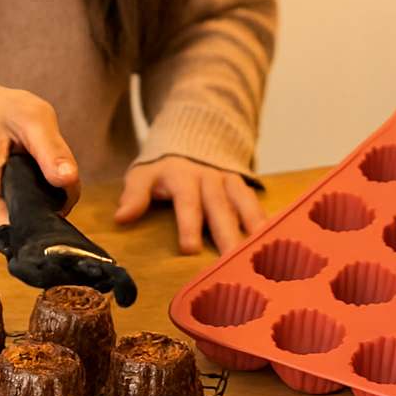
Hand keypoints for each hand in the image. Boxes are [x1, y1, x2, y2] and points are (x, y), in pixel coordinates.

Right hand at [0, 82, 79, 238]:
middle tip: (50, 195)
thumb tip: (68, 179)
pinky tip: (19, 181)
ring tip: (34, 179)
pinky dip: (8, 200)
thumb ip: (51, 149)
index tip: (47, 217)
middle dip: (27, 217)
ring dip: (19, 207)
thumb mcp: (33, 117)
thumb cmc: (3, 109)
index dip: (20, 230)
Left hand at [114, 156, 265, 255]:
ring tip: (259, 251)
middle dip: (224, 234)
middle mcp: (207, 177)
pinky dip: (264, 219)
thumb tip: (120, 217)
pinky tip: (275, 238)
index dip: (188, 224)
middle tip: (229, 260)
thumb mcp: (143, 174)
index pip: (185, 201)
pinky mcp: (241, 184)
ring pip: (241, 203)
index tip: (190, 249)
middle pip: (218, 207)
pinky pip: (254, 202)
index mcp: (180, 176)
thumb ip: (134, 195)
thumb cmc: (164, 167)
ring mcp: (226, 180)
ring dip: (250, 227)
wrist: (191, 135)